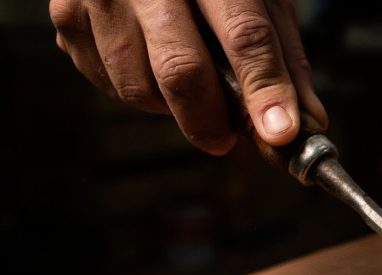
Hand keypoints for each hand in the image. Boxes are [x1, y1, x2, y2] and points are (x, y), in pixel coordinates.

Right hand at [49, 0, 327, 153]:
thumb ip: (282, 60)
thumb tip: (308, 125)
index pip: (244, 35)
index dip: (265, 90)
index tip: (280, 135)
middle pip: (181, 71)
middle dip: (212, 122)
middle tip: (229, 140)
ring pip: (139, 87)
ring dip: (173, 108)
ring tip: (189, 81)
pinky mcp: (66, 19)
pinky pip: (107, 83)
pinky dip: (138, 90)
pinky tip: (148, 61)